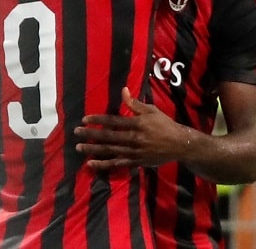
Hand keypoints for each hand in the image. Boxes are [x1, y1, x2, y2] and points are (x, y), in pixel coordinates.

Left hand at [74, 87, 188, 170]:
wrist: (179, 145)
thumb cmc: (164, 125)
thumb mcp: (152, 111)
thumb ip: (135, 104)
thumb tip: (123, 91)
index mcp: (137, 124)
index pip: (113, 121)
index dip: (98, 120)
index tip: (85, 119)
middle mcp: (134, 138)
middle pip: (108, 136)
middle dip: (90, 134)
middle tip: (76, 133)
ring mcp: (134, 152)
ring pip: (110, 151)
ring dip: (93, 149)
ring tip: (79, 147)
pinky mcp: (135, 162)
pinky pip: (117, 164)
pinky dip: (103, 164)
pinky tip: (91, 164)